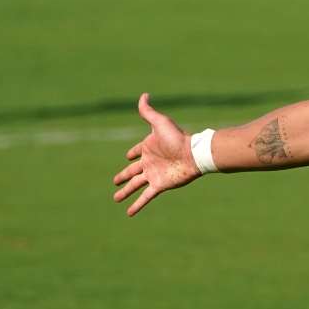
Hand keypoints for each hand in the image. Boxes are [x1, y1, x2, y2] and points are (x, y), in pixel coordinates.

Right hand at [112, 93, 200, 215]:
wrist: (193, 154)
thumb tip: (144, 95)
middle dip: (123, 177)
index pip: (136, 152)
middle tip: (114, 182)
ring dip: (125, 192)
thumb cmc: (177, 137)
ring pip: (135, 185)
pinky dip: (137, 205)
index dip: (132, 153)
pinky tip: (129, 213)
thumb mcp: (159, 122)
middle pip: (132, 172)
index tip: (128, 156)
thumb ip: (148, 111)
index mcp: (149, 147)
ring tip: (116, 198)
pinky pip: (145, 197)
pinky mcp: (159, 185)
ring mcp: (154, 175)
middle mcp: (150, 162)